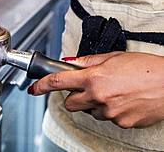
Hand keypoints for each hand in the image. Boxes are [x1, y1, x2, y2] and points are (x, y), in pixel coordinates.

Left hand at [28, 52, 163, 128]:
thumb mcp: (114, 57)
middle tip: (87, 88)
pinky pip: (108, 119)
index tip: (34, 89)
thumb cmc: (146, 68)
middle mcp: (98, 97)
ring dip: (94, 104)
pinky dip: (111, 111)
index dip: (42, 86)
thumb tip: (70, 63)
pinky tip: (123, 101)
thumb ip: (88, 62)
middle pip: (70, 103)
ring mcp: (109, 112)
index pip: (58, 82)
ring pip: (89, 111)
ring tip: (114, 92)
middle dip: (74, 97)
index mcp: (93, 78)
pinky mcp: (121, 123)